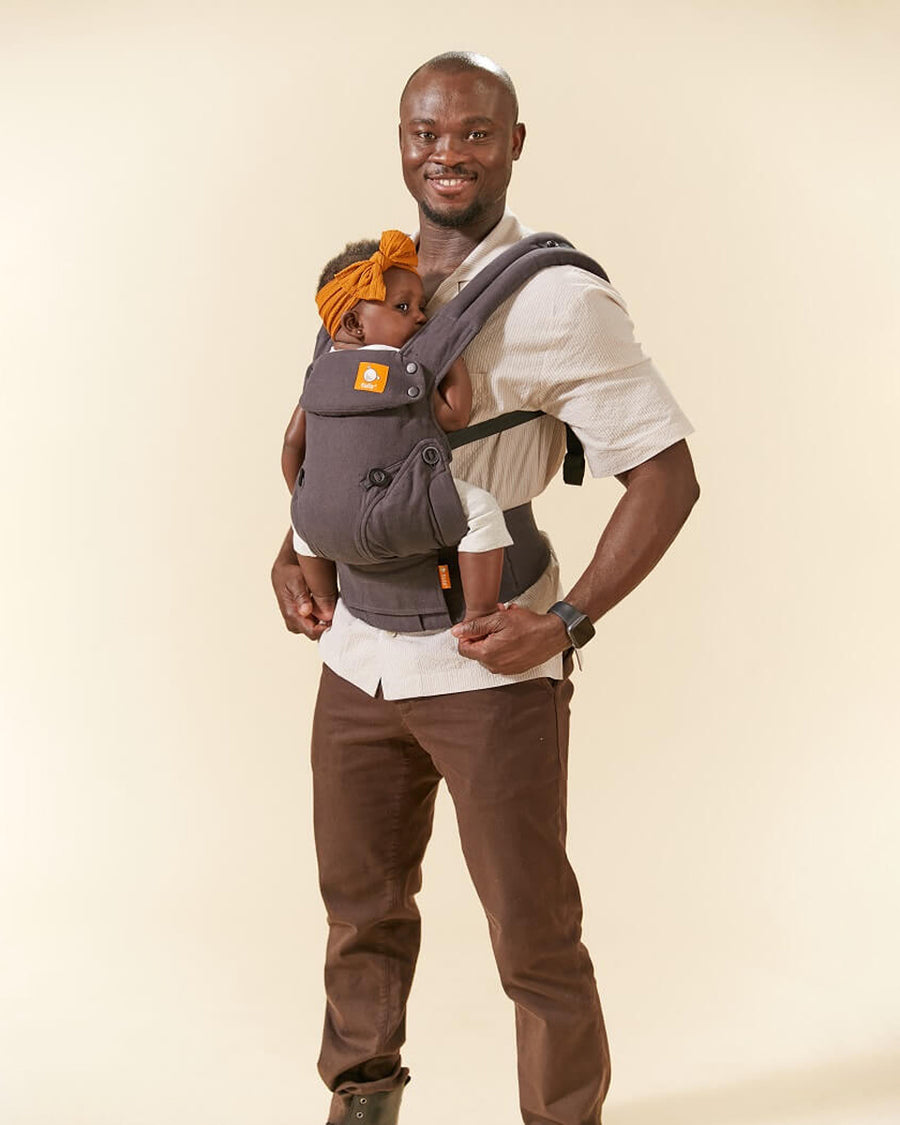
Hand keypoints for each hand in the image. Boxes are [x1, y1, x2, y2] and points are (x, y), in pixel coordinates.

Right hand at [271, 550, 332, 638]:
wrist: (284, 570)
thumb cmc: (288, 574)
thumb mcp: (295, 580)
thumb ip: (301, 596)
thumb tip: (305, 611)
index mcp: (291, 615)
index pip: (312, 632)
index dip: (325, 628)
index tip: (335, 618)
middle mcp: (294, 622)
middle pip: (316, 632)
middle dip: (326, 623)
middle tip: (335, 608)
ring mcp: (299, 621)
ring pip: (317, 627)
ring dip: (325, 618)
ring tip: (330, 603)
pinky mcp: (304, 617)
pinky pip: (316, 622)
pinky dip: (323, 615)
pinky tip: (326, 604)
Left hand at [450, 603, 568, 673]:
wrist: (552, 635)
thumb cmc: (529, 626)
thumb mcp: (499, 619)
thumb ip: (475, 626)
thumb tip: (456, 631)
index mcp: (487, 654)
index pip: (463, 648)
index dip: (468, 634)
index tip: (478, 625)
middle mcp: (494, 666)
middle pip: (477, 650)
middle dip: (483, 635)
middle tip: (495, 622)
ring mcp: (505, 669)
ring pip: (489, 653)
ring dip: (494, 639)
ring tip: (507, 627)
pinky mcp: (514, 669)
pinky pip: (501, 658)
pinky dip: (504, 646)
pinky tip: (513, 636)